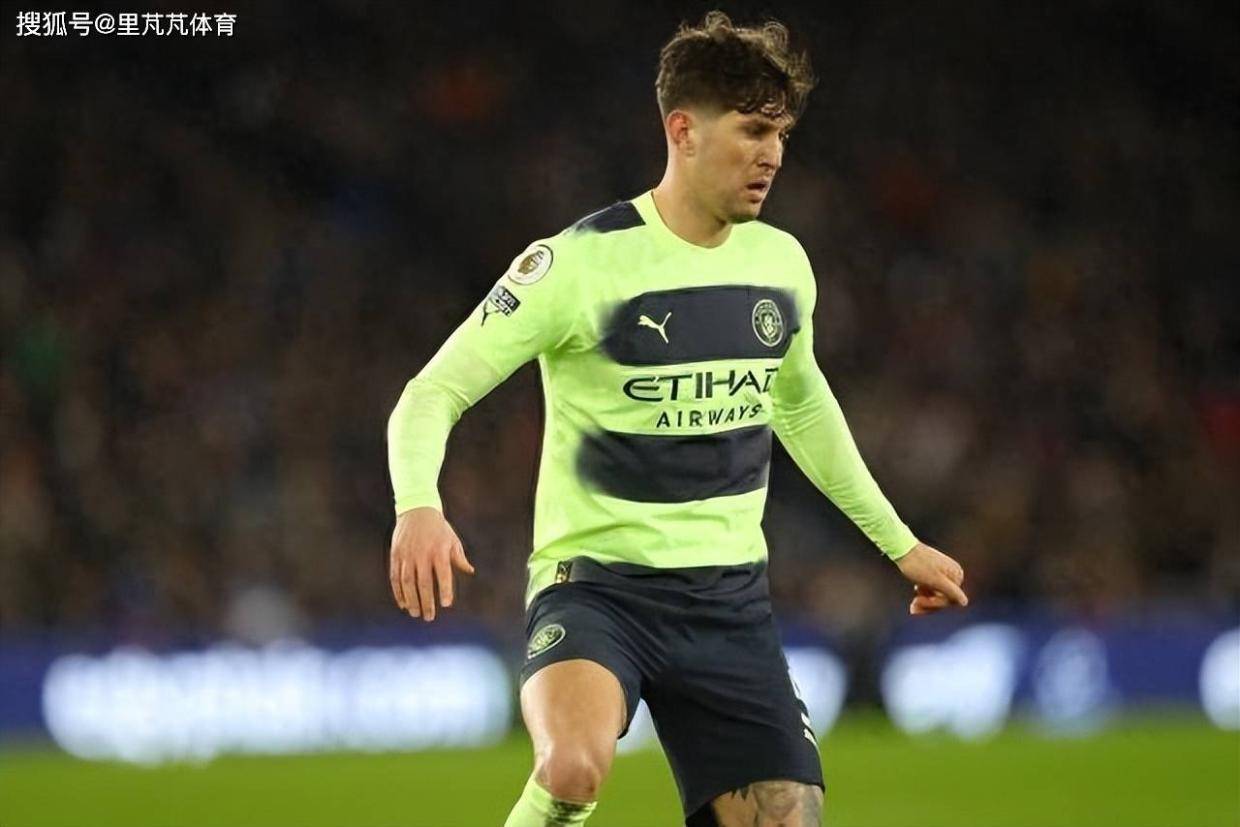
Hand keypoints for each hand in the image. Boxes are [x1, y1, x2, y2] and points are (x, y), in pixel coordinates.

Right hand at [389, 506, 474, 620]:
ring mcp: (407, 555)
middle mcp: (422, 554)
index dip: (445, 590)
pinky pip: (395, 577)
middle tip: (429, 617)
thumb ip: (459, 557)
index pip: (443, 574)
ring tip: (415, 613)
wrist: (416, 509)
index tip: (447, 604)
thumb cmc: (438, 527)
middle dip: (427, 602)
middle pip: (424, 583)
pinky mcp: (396, 555)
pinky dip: (398, 592)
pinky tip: (403, 603)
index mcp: (439, 550)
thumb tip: (470, 571)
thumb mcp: (452, 539)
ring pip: (408, 582)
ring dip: (411, 600)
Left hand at [894, 542, 968, 615]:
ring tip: (913, 604)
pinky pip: (931, 589)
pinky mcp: (933, 573)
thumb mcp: (935, 580)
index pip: (951, 599)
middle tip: (913, 605)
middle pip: (944, 597)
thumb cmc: (918, 565)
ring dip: (925, 602)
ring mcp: (942, 574)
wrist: (902, 549)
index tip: (921, 601)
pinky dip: (923, 595)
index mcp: (956, 574)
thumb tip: (965, 602)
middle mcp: (952, 574)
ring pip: (936, 595)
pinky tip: (915, 597)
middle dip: (929, 604)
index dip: (936, 603)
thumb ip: (952, 591)